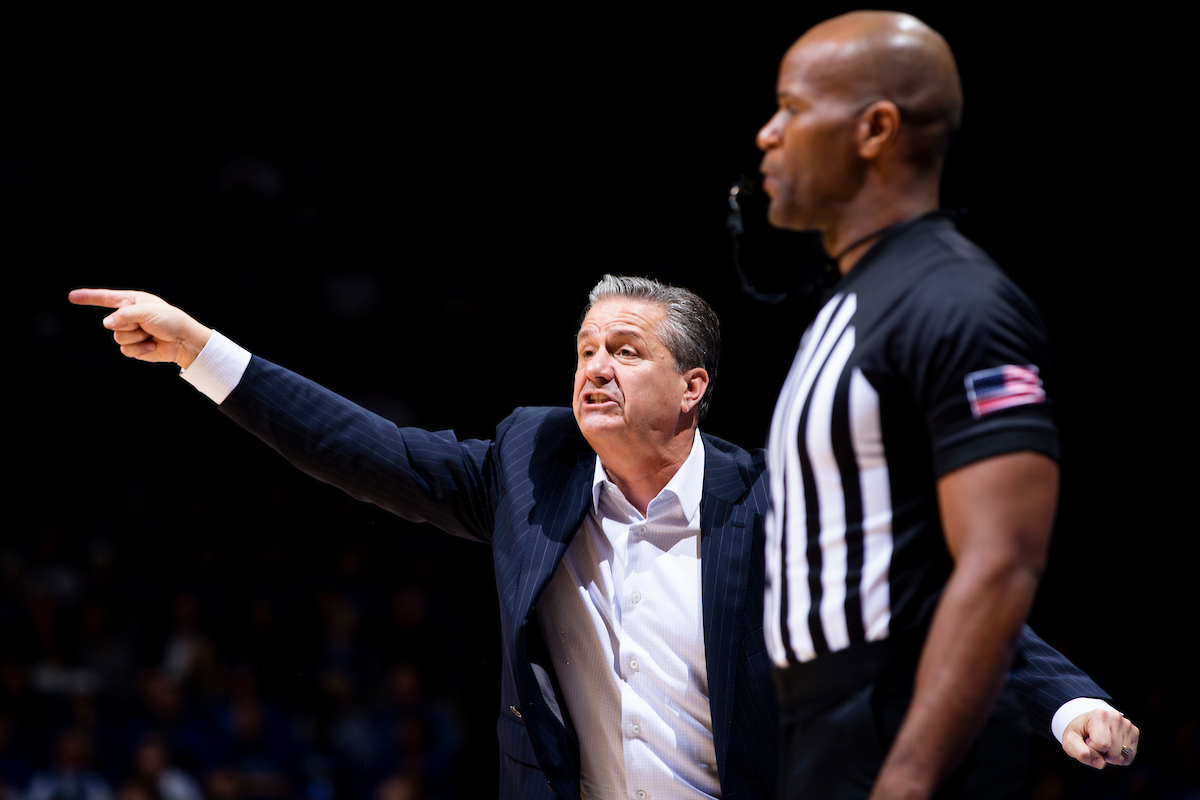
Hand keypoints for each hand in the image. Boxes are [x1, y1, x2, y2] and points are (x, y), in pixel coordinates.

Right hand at [69, 288, 211, 367]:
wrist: (184, 341)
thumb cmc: (170, 321)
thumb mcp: (148, 311)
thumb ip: (124, 315)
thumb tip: (106, 324)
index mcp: (132, 301)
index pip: (105, 298)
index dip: (88, 297)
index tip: (72, 297)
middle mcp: (129, 316)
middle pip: (112, 322)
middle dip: (130, 325)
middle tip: (148, 325)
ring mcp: (131, 332)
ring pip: (118, 337)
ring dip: (137, 337)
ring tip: (151, 335)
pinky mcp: (134, 347)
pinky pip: (126, 350)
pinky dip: (140, 349)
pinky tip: (152, 346)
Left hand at [1062, 708, 1138, 767]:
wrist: (1086, 722)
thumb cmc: (1078, 732)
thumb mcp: (1070, 741)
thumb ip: (1080, 753)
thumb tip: (1101, 764)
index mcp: (1100, 715)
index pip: (1102, 745)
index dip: (1092, 748)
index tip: (1087, 740)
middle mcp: (1116, 717)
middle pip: (1113, 753)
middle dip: (1102, 753)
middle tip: (1094, 743)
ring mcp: (1127, 725)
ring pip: (1122, 757)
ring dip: (1111, 756)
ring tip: (1102, 743)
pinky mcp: (1134, 732)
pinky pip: (1129, 757)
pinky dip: (1119, 756)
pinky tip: (1111, 746)